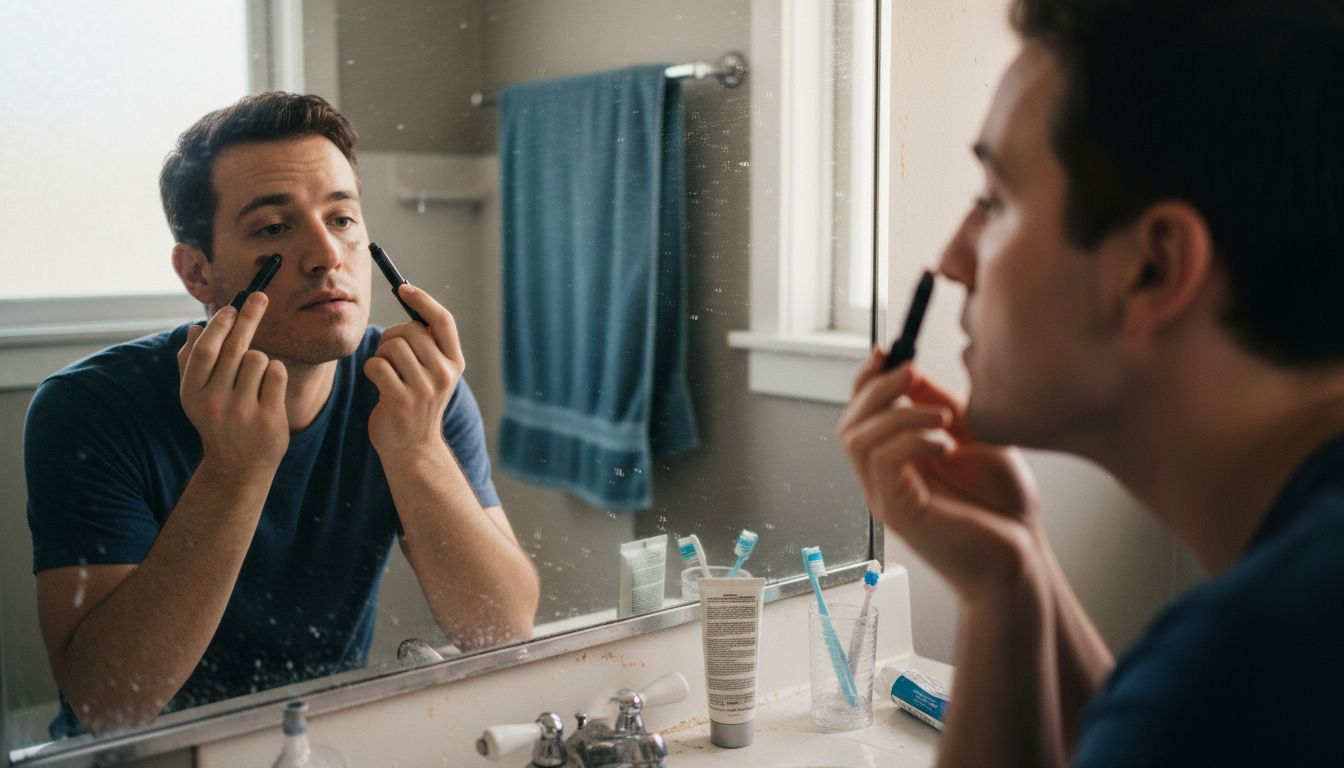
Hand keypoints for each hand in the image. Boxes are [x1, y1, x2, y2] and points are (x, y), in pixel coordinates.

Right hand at [177, 293, 288, 473]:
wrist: (238, 467)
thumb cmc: (218, 422)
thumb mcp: (196, 397)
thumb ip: (191, 363)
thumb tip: (194, 329)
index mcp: (192, 394)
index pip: (205, 350)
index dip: (219, 325)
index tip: (232, 307)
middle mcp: (214, 403)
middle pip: (234, 348)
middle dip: (248, 317)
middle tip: (260, 297)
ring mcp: (242, 412)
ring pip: (259, 359)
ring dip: (261, 359)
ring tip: (255, 379)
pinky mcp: (267, 418)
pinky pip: (277, 374)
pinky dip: (275, 373)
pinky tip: (267, 390)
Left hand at [364, 284, 463, 457]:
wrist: (413, 449)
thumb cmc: (416, 403)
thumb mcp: (433, 373)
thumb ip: (428, 344)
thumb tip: (409, 298)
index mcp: (455, 363)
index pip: (443, 321)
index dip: (422, 300)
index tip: (403, 288)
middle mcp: (444, 374)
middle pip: (410, 330)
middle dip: (391, 336)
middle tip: (389, 354)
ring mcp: (424, 389)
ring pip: (391, 346)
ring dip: (380, 355)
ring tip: (385, 373)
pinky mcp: (401, 400)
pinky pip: (376, 365)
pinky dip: (371, 370)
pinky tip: (378, 384)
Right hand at [838, 348, 1041, 598]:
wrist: (1021, 559)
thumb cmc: (1003, 507)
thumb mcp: (974, 437)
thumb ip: (940, 407)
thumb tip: (912, 371)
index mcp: (896, 461)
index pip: (860, 414)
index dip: (867, 380)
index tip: (889, 352)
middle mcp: (882, 479)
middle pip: (848, 423)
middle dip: (875, 389)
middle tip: (910, 373)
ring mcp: (886, 497)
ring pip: (858, 439)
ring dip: (897, 414)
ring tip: (942, 418)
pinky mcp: (898, 513)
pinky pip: (884, 462)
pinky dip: (911, 440)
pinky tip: (946, 444)